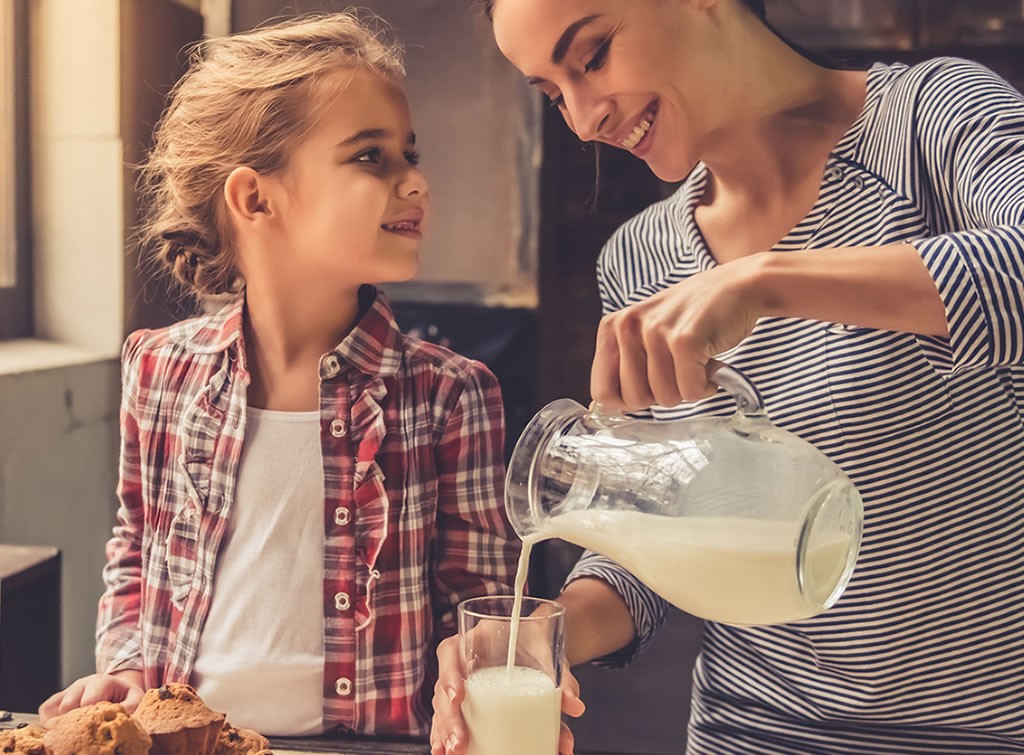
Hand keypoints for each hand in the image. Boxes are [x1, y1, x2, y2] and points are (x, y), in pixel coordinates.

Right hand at [39, 670, 144, 724]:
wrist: (118, 691)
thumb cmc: (126, 697)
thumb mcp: (135, 699)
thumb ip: (129, 707)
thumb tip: (120, 717)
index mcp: (101, 681)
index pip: (88, 701)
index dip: (92, 717)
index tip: (98, 726)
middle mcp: (81, 684)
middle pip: (67, 706)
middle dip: (76, 721)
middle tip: (88, 731)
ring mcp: (67, 691)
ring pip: (53, 710)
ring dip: (63, 723)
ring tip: (80, 729)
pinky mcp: (57, 700)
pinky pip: (45, 711)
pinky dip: (50, 722)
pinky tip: (66, 727)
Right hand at [430, 635, 584, 754]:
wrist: (536, 644)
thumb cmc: (536, 643)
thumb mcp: (549, 652)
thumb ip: (562, 678)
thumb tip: (574, 707)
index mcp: (476, 638)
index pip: (451, 652)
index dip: (450, 675)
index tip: (459, 697)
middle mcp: (463, 661)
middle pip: (443, 689)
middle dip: (449, 720)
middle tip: (459, 744)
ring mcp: (462, 683)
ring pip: (443, 708)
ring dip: (446, 733)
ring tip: (454, 753)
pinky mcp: (466, 702)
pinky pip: (451, 720)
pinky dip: (446, 737)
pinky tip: (444, 753)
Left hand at [591, 256, 763, 411]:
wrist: (738, 286)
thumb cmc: (693, 317)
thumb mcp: (647, 334)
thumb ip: (625, 366)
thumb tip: (604, 408)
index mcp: (613, 327)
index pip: (602, 392)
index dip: (630, 400)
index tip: (650, 387)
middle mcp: (628, 326)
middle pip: (634, 400)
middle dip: (663, 395)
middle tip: (679, 371)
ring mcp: (655, 331)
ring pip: (664, 398)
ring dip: (688, 389)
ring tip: (696, 362)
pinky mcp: (684, 340)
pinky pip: (690, 391)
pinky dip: (705, 387)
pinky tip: (710, 364)